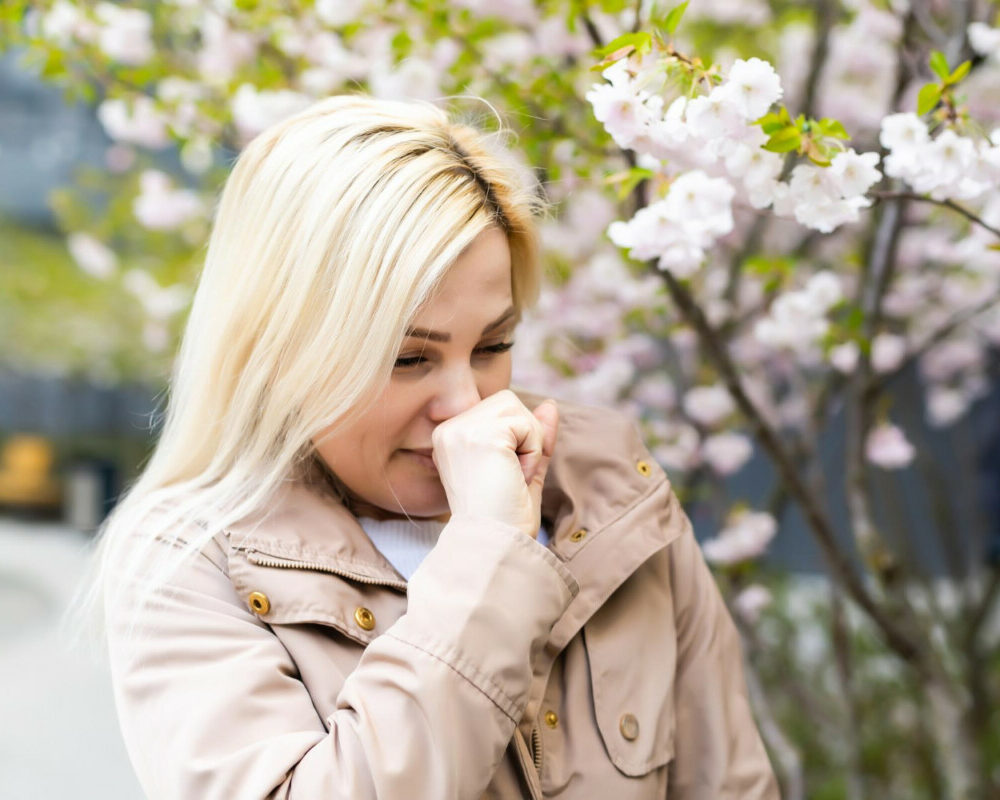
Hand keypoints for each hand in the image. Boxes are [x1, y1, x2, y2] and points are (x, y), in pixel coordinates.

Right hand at [431, 391, 558, 537]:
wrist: (496, 546)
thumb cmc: (506, 518)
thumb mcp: (524, 469)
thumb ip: (534, 434)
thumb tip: (549, 403)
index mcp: (450, 438)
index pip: (498, 412)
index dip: (517, 441)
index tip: (503, 477)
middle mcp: (448, 430)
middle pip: (509, 403)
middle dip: (524, 440)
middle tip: (509, 478)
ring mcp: (461, 430)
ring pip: (519, 411)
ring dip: (530, 446)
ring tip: (511, 477)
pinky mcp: (481, 435)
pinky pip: (528, 425)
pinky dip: (533, 453)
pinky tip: (514, 477)